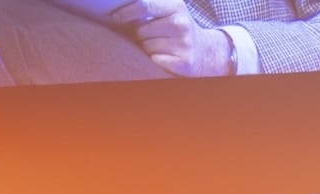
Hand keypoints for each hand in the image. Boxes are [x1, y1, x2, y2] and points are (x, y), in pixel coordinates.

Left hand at [111, 0, 231, 76]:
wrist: (204, 50)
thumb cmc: (177, 27)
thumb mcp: (169, 8)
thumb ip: (149, 5)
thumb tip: (117, 7)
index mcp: (175, 6)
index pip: (145, 5)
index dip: (127, 12)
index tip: (115, 17)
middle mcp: (181, 23)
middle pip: (142, 30)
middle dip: (142, 34)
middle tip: (154, 34)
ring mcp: (184, 43)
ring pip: (147, 47)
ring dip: (149, 47)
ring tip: (161, 44)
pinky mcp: (184, 61)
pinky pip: (155, 60)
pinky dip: (156, 59)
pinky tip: (165, 55)